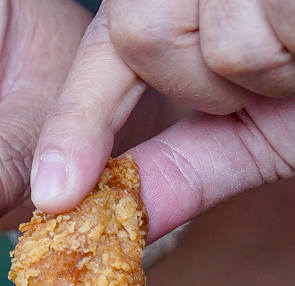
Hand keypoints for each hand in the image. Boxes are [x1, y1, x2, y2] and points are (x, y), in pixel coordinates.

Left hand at [31, 0, 294, 240]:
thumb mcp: (259, 127)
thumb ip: (184, 166)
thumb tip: (103, 212)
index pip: (111, 46)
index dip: (75, 122)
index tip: (56, 197)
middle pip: (140, 32)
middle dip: (206, 81)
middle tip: (281, 70)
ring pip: (211, 34)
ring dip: (267, 67)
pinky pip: (256, 29)